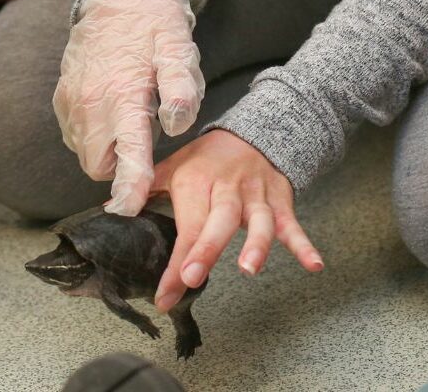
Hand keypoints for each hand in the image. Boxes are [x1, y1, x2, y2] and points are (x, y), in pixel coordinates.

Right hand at [52, 0, 203, 214]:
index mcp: (124, 93)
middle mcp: (90, 101)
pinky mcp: (62, 95)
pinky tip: (110, 110)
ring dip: (106, 150)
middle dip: (120, 168)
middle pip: (99, 165)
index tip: (130, 207)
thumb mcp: (178, 48)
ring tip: (128, 118)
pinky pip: (74, 133)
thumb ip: (181, 87)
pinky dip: (92, 134)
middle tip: (142, 140)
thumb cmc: (155, 24)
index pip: (127, 153)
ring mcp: (71, 100)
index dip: (130, 187)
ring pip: (85, 152)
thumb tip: (177, 124)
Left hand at [150, 130, 323, 312]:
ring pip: (259, 220)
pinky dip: (304, 244)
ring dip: (256, 244)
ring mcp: (256, 196)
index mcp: (197, 182)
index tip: (165, 295)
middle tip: (192, 276)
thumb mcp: (174, 165)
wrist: (254, 132)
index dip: (175, 263)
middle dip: (206, 248)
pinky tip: (314, 265)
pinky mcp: (280, 202)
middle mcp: (227, 189)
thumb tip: (113, 209)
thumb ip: (146, 187)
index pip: (186, 227)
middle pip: (218, 220)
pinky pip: (293, 224)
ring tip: (249, 268)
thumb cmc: (208, 159)